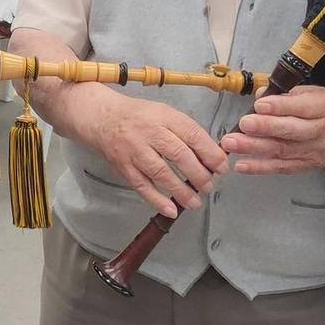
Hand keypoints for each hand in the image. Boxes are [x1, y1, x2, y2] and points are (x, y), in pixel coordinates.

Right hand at [62, 86, 225, 218]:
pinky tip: (171, 210)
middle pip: (179, 154)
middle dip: (199, 174)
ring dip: (181, 190)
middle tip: (210, 186)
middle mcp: (149, 132)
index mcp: (164, 116)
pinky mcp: (124, 167)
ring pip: (161, 173)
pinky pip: (142, 186)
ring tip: (195, 202)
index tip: (222, 167)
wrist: (102, 118)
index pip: (192, 134)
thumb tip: (212, 155)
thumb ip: (186, 131)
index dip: (210, 152)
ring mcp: (135, 150)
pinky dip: (157, 200)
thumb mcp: (165, 113)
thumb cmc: (140, 117)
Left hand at [222, 87, 324, 173]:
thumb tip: (261, 94)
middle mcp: (319, 131)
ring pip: (283, 150)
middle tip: (244, 124)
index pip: (302, 107)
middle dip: (266, 128)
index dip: (280, 106)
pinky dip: (260, 167)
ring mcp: (312, 151)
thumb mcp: (315, 93)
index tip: (260, 104)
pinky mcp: (304, 165)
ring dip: (254, 148)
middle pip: (292, 131)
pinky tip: (241, 165)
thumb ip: (288, 94)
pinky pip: (281, 168)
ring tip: (232, 143)